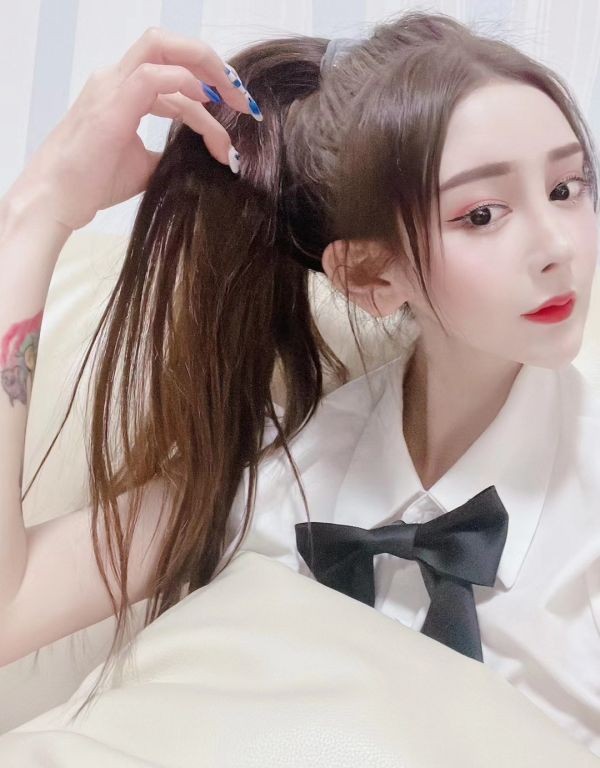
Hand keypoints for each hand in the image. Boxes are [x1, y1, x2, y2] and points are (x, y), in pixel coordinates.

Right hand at [9, 27, 256, 230]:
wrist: (58, 200)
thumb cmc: (93, 184)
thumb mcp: (144, 166)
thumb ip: (168, 152)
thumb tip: (198, 158)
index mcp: (123, 90)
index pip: (174, 73)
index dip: (209, 91)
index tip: (238, 116)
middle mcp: (116, 79)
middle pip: (170, 45)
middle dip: (212, 65)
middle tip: (242, 101)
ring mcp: (113, 86)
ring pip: (165, 49)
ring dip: (208, 74)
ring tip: (235, 108)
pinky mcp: (113, 103)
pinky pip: (156, 76)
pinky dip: (187, 87)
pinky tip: (208, 109)